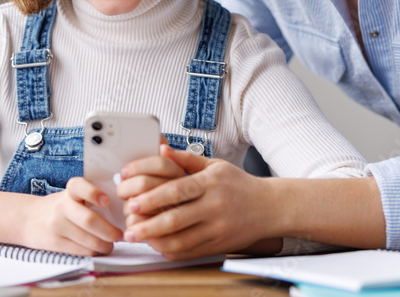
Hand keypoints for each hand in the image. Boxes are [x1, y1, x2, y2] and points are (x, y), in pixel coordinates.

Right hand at [19, 177, 121, 255]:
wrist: (28, 219)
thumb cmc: (61, 207)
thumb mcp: (71, 196)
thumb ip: (91, 198)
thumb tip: (123, 209)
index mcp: (69, 191)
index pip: (80, 187)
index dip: (93, 193)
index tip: (106, 201)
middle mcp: (61, 207)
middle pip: (89, 220)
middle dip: (110, 231)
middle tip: (120, 235)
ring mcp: (56, 226)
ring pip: (88, 240)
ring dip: (105, 245)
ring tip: (110, 244)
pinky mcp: (54, 243)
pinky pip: (81, 251)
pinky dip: (94, 252)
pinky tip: (97, 249)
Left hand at [121, 147, 278, 258]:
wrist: (270, 207)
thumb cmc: (239, 184)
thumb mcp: (216, 165)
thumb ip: (187, 158)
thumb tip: (161, 148)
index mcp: (210, 184)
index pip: (177, 191)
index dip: (153, 198)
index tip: (133, 202)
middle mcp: (214, 207)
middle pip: (176, 219)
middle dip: (148, 225)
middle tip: (129, 227)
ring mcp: (217, 228)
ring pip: (181, 241)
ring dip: (156, 242)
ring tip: (139, 239)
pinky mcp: (218, 245)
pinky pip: (190, 252)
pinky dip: (171, 251)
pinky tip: (158, 246)